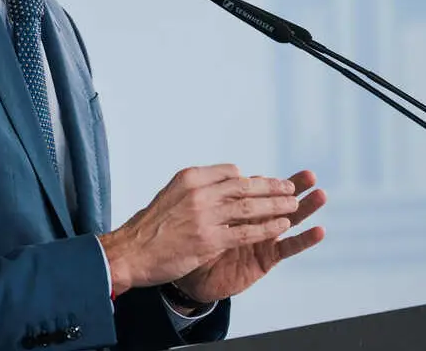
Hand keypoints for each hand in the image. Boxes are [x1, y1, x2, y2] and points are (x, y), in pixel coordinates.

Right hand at [97, 164, 300, 296]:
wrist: (131, 252)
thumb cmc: (150, 227)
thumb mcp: (170, 194)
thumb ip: (197, 189)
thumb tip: (223, 183)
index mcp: (189, 178)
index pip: (229, 172)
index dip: (251, 178)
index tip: (266, 182)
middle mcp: (199, 193)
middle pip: (245, 186)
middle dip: (272, 187)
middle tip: (290, 187)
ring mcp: (205, 216)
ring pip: (250, 207)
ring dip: (276, 205)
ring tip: (294, 204)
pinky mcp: (210, 240)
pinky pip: (246, 232)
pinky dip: (267, 228)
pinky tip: (281, 226)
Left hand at [172, 169, 326, 304]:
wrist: (189, 280)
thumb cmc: (189, 247)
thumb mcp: (195, 219)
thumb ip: (207, 199)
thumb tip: (213, 178)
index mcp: (235, 208)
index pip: (253, 190)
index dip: (264, 182)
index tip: (268, 174)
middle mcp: (252, 221)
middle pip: (275, 200)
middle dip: (292, 187)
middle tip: (310, 175)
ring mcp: (261, 238)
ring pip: (288, 219)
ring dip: (306, 207)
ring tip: (321, 195)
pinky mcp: (267, 258)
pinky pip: (288, 247)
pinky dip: (304, 239)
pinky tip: (320, 231)